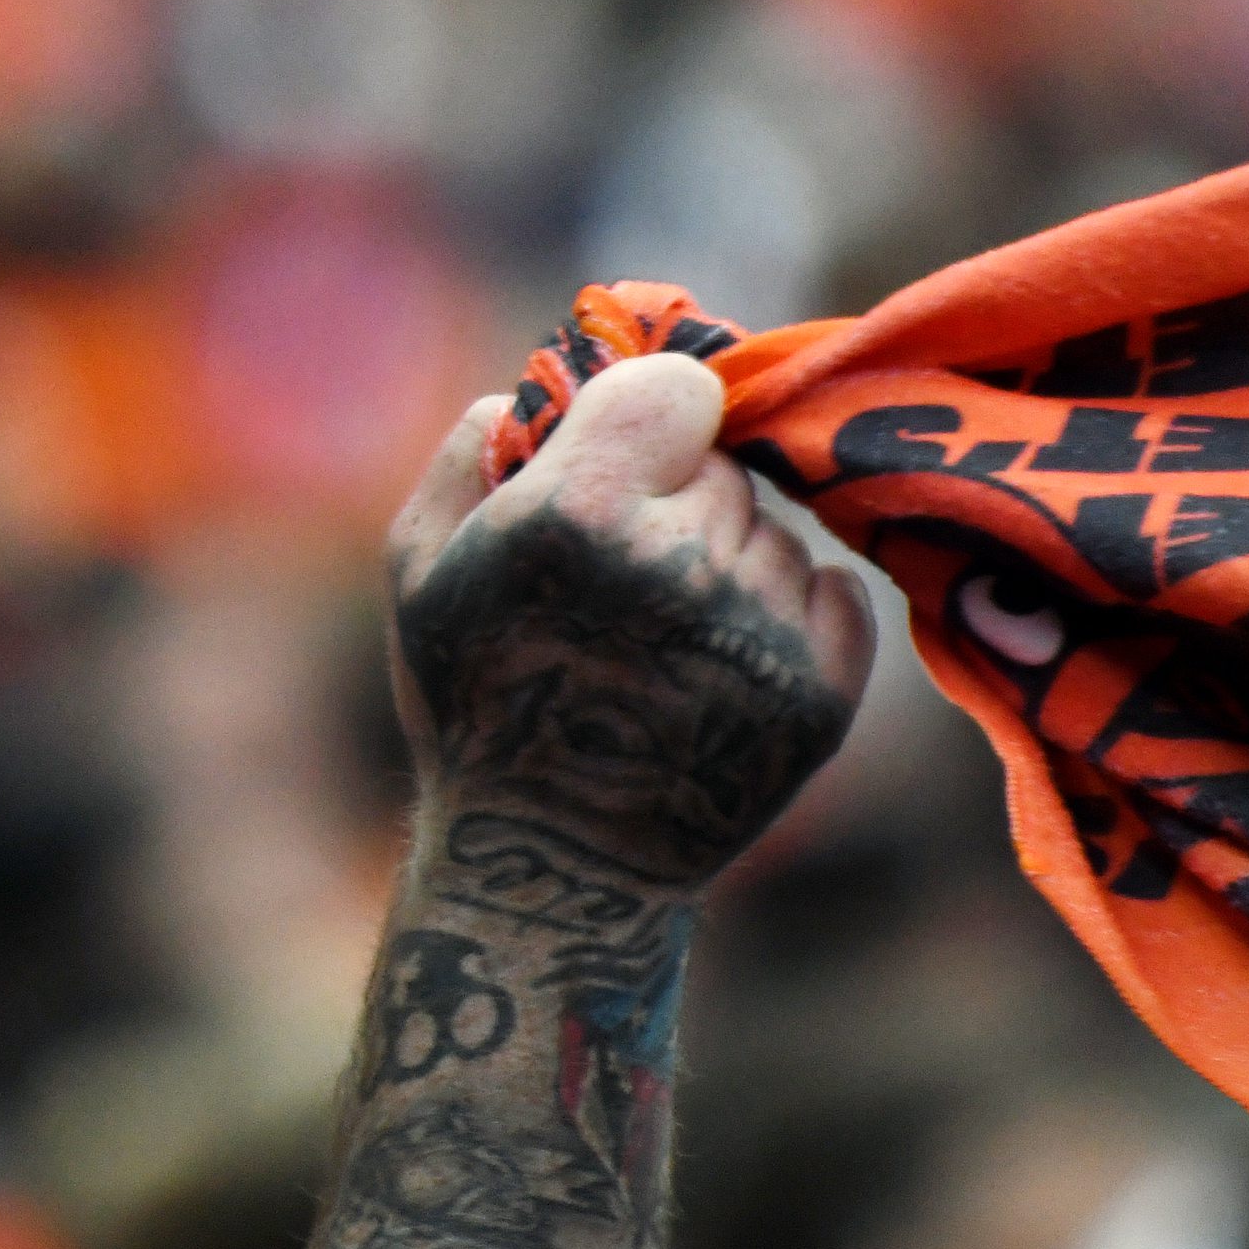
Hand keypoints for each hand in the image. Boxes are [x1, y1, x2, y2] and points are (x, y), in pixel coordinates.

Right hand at [381, 353, 876, 900]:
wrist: (554, 866)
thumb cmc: (474, 704)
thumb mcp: (417, 566)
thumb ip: (475, 448)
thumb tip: (546, 382)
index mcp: (575, 515)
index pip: (677, 386)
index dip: (648, 415)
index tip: (626, 454)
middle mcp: (680, 562)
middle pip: (721, 463)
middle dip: (677, 497)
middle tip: (620, 579)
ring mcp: (760, 629)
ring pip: (772, 530)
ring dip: (728, 560)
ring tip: (662, 639)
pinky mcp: (822, 691)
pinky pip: (831, 590)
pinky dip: (785, 612)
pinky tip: (720, 664)